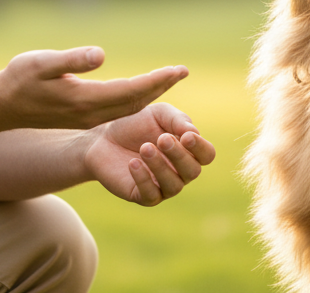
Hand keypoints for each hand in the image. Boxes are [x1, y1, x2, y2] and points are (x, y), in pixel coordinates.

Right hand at [0, 47, 187, 130]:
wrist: (2, 106)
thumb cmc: (19, 78)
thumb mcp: (41, 62)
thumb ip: (72, 59)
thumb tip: (100, 55)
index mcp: (84, 99)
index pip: (131, 91)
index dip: (156, 80)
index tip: (178, 69)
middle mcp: (91, 114)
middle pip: (136, 103)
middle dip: (161, 87)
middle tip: (183, 71)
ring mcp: (88, 120)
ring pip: (129, 109)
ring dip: (151, 94)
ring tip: (169, 79)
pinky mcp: (84, 119)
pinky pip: (119, 112)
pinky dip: (137, 100)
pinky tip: (144, 91)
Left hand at [83, 103, 216, 206]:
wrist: (102, 137)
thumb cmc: (134, 124)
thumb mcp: (157, 114)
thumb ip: (178, 120)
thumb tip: (194, 134)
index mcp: (187, 150)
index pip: (207, 155)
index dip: (200, 147)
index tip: (186, 136)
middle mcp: (179, 171)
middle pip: (193, 171)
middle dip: (179, 155)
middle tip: (161, 139)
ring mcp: (162, 186)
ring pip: (173, 185)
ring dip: (160, 166)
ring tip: (144, 148)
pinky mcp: (142, 196)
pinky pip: (152, 195)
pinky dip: (144, 179)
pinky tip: (133, 163)